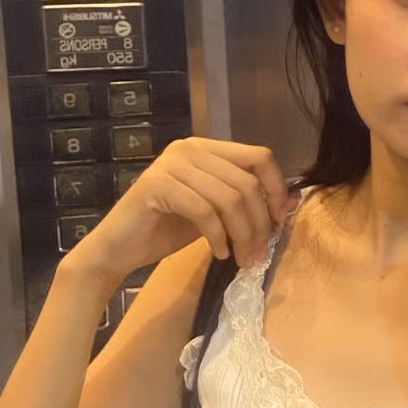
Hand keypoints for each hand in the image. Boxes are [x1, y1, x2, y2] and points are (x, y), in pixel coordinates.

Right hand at [72, 137, 294, 284]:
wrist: (117, 249)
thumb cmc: (166, 230)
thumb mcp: (215, 213)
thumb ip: (244, 203)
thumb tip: (290, 204)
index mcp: (206, 148)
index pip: (259, 156)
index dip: (276, 188)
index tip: (281, 221)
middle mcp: (189, 148)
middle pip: (246, 181)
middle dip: (259, 223)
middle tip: (259, 255)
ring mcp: (171, 164)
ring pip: (229, 198)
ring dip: (242, 235)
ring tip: (244, 260)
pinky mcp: (156, 185)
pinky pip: (204, 211)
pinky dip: (217, 236)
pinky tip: (219, 253)